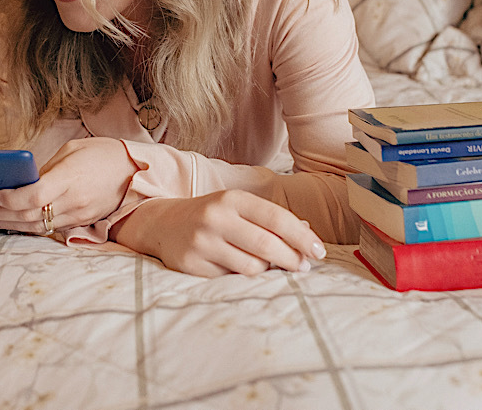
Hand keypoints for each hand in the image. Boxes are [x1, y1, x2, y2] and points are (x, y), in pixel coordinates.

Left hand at [0, 137, 136, 233]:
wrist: (136, 171)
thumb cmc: (102, 153)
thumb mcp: (72, 151)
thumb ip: (47, 169)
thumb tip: (23, 183)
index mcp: (70, 178)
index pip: (34, 196)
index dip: (10, 200)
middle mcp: (74, 200)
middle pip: (30, 215)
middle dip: (0, 215)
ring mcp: (79, 214)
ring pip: (38, 226)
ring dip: (10, 225)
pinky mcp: (82, 222)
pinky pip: (51, 229)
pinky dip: (29, 228)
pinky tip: (13, 225)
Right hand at [111, 190, 326, 276]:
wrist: (163, 224)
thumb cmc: (212, 216)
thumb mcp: (238, 207)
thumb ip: (271, 219)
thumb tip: (307, 234)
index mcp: (231, 199)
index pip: (276, 218)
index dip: (301, 237)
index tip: (318, 252)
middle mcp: (215, 218)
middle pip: (266, 245)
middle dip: (292, 260)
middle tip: (303, 267)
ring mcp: (201, 243)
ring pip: (251, 268)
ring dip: (268, 272)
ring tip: (268, 267)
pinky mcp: (191, 266)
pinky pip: (230, 281)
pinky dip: (242, 279)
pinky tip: (240, 271)